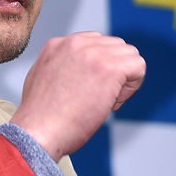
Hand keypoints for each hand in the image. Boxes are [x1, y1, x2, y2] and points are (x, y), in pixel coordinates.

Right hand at [10, 32, 145, 160]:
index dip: (99, 66)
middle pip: (115, 46)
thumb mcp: (41, 79)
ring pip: (129, 55)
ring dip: (124, 78)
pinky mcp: (110, 69)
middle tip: (99, 98)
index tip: (89, 89)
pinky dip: (132, 86)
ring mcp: (93, 54)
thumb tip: (79, 69)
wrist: (37, 132)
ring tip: (105, 102)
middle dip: (114, 71)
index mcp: (57, 44)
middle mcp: (75, 43)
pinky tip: (113, 103)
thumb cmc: (39, 118)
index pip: (95, 42)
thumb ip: (60, 66)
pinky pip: (138, 67)